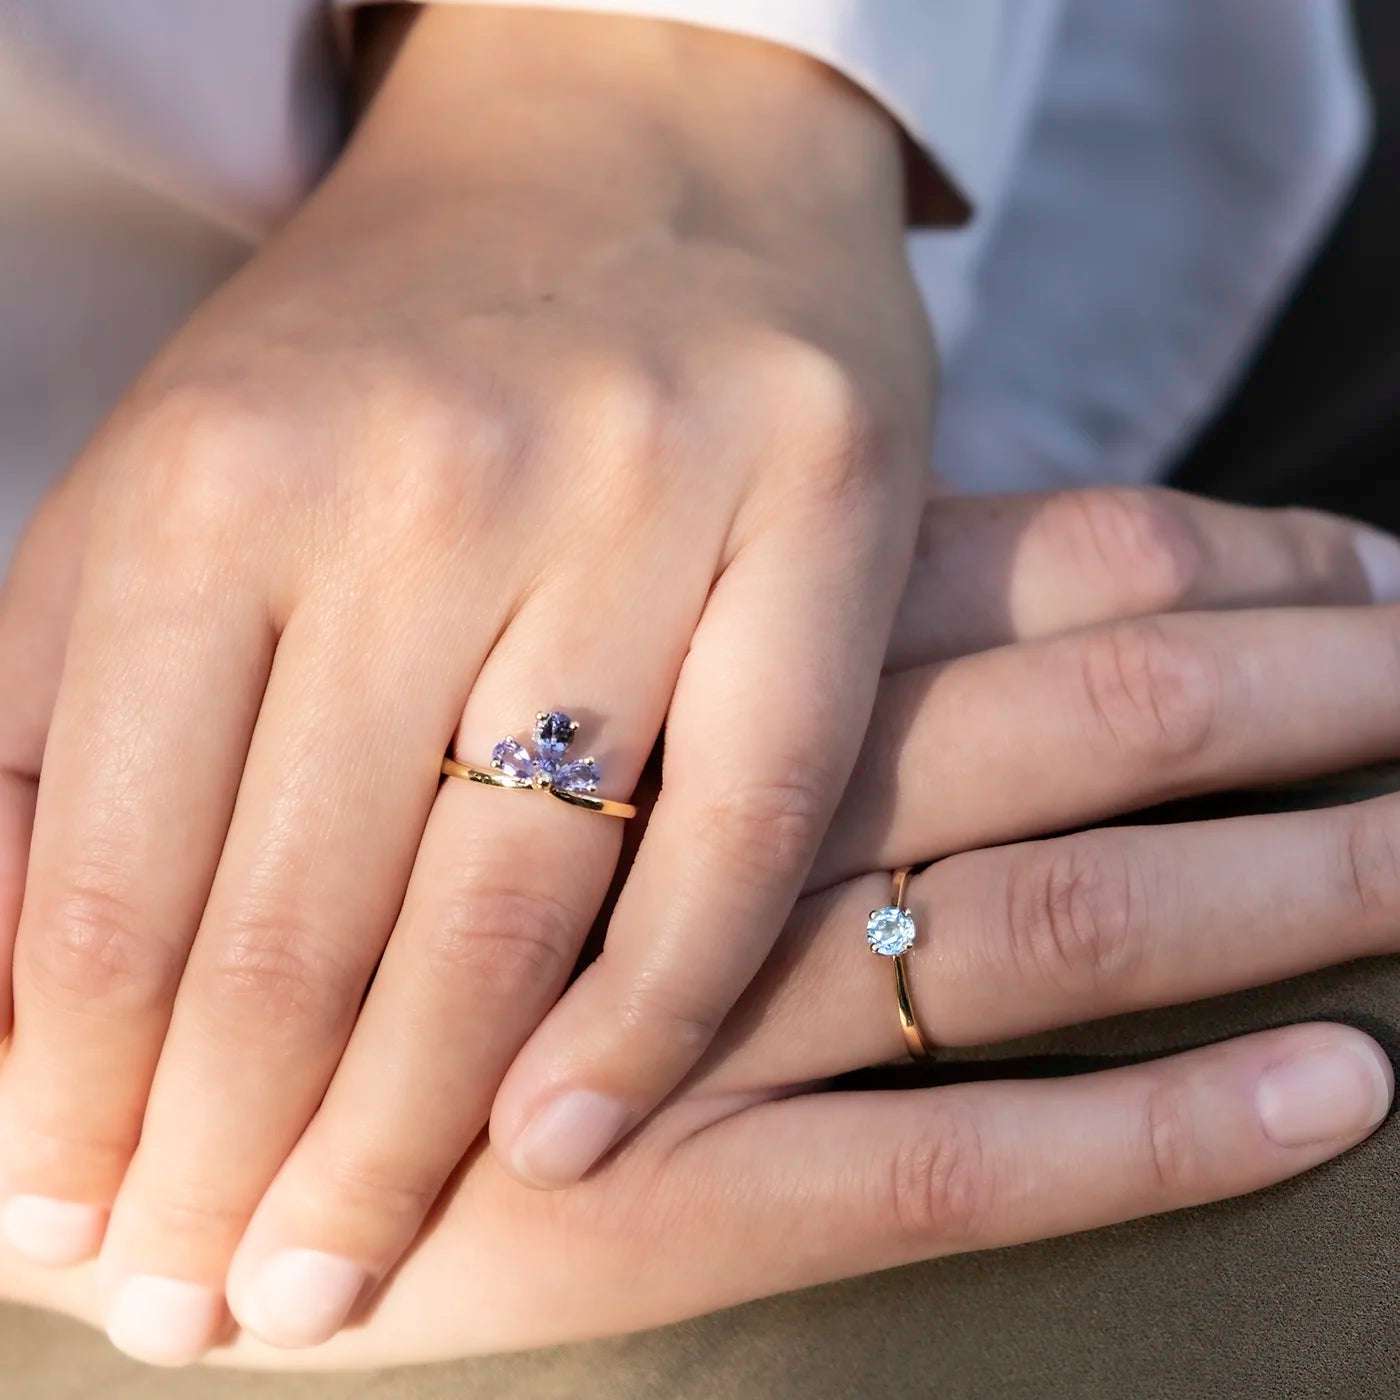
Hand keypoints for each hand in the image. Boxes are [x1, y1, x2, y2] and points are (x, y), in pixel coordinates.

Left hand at [0, 5, 936, 1362]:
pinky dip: (656, 1006)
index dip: (71, 1096)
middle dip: (225, 1158)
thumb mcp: (188, 482)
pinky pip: (742, 818)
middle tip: (205, 1315)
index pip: (111, 869)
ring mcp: (639, 500)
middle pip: (299, 917)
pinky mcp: (821, 515)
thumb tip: (10, 1007)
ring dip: (407, 1129)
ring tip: (337, 1277)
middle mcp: (424, 489)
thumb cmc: (400, 340)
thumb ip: (79, 721)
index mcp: (215, 476)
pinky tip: (568, 1144)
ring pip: (510, 898)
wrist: (638, 143)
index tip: (64, 1238)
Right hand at [1, 485, 1394, 1364]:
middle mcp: (729, 819)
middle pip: (1085, 726)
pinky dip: (1164, 1134)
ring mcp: (710, 1023)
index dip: (1231, 566)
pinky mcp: (679, 1208)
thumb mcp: (483, 688)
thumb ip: (679, 643)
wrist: (138, 1076)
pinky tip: (1334, 1094)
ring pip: (1060, 930)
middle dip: (1310, 708)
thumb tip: (903, 615)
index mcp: (693, 669)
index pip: (1032, 572)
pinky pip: (968, 1169)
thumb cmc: (310, 848)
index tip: (1373, 574)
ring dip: (1283, 888)